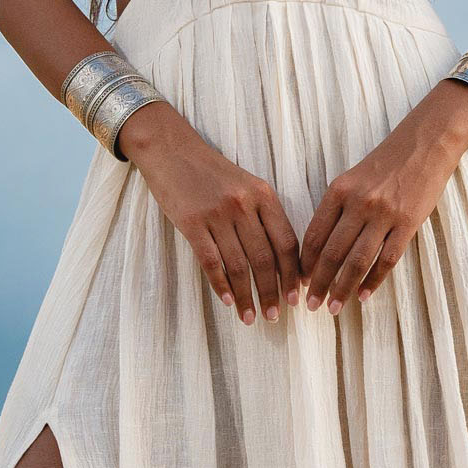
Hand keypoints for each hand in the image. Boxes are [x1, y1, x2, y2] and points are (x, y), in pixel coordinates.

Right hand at [119, 102, 303, 323]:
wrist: (171, 150)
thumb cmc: (211, 173)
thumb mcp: (246, 185)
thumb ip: (264, 215)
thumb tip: (281, 259)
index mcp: (264, 195)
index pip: (286, 242)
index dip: (293, 274)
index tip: (296, 296)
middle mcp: (244, 205)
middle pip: (265, 259)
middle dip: (273, 292)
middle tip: (276, 316)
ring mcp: (217, 214)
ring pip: (239, 265)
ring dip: (247, 296)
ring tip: (252, 317)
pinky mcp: (192, 223)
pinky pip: (211, 262)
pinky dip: (221, 285)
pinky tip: (228, 302)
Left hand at [299, 79, 467, 309]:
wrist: (425, 144)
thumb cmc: (386, 163)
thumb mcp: (352, 178)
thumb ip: (336, 208)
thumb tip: (320, 247)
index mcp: (338, 191)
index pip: (313, 234)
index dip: (304, 263)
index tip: (299, 281)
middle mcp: (358, 203)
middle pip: (331, 253)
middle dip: (318, 283)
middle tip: (310, 305)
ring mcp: (384, 214)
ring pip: (357, 261)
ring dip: (342, 288)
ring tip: (333, 308)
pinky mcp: (408, 223)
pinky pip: (387, 260)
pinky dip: (373, 281)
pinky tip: (364, 295)